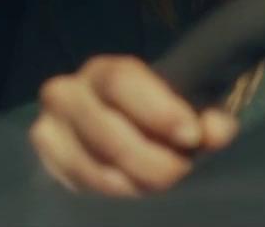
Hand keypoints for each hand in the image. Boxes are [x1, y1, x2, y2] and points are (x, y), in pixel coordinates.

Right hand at [28, 55, 237, 196]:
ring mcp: (49, 131)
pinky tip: (135, 191)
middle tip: (181, 170)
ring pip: (91, 165)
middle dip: (151, 159)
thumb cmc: (157, 119)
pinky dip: (112, 193)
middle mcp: (66, 93)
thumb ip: (209, 118)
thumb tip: (217, 131)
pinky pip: (78, 186)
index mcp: (103, 71)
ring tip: (163, 183)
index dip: (157, 109)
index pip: (121, 81)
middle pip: (105, 130)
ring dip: (134, 181)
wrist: (120, 133)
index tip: (191, 135)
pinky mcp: (47, 164)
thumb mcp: (188, 111)